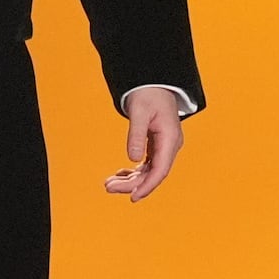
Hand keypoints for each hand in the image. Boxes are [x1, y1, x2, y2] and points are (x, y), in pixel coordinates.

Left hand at [104, 87, 182, 201]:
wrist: (153, 81)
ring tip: (109, 184)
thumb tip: (133, 158)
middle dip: (132, 184)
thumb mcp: (139, 111)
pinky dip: (134, 170)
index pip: (160, 170)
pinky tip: (120, 174)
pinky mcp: (157, 144)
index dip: (147, 186)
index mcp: (170, 139)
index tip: (132, 197)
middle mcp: (170, 146)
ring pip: (149, 170)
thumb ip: (136, 134)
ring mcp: (164, 146)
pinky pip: (147, 163)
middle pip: (153, 173)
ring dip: (131, 179)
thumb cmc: (147, 93)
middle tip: (108, 187)